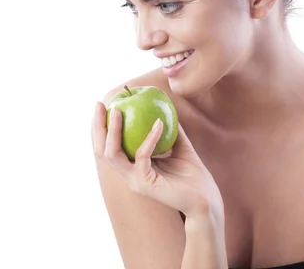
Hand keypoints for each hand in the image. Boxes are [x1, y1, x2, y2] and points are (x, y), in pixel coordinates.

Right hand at [91, 102, 222, 217]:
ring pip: (112, 155)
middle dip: (98, 126)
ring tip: (117, 111)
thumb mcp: (179, 145)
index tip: (103, 105)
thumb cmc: (192, 174)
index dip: (101, 127)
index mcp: (132, 166)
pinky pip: (142, 156)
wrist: (205, 199)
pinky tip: (158, 122)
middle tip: (101, 105)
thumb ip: (170, 128)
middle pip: (101, 150)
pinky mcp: (145, 183)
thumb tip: (163, 104)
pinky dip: (149, 137)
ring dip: (113, 131)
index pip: (107, 146)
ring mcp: (134, 180)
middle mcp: (128, 175)